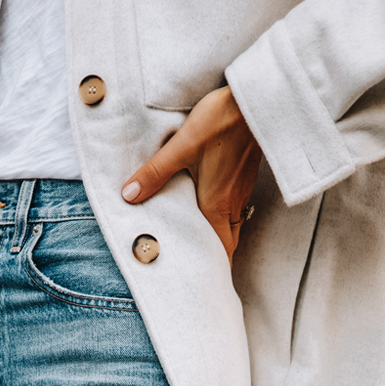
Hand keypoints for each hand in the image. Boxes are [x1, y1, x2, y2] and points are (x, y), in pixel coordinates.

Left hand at [121, 86, 261, 261]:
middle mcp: (232, 204)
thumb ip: (155, 173)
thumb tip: (129, 195)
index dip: (215, 270)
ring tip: (204, 244)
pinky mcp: (245, 176)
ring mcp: (242, 190)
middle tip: (203, 269)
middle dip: (217, 258)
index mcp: (216, 205)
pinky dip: (225, 217)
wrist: (254, 100)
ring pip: (233, 225)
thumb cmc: (220, 122)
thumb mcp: (181, 146)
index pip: (219, 250)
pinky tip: (213, 209)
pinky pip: (236, 207)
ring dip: (221, 237)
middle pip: (228, 243)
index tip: (207, 285)